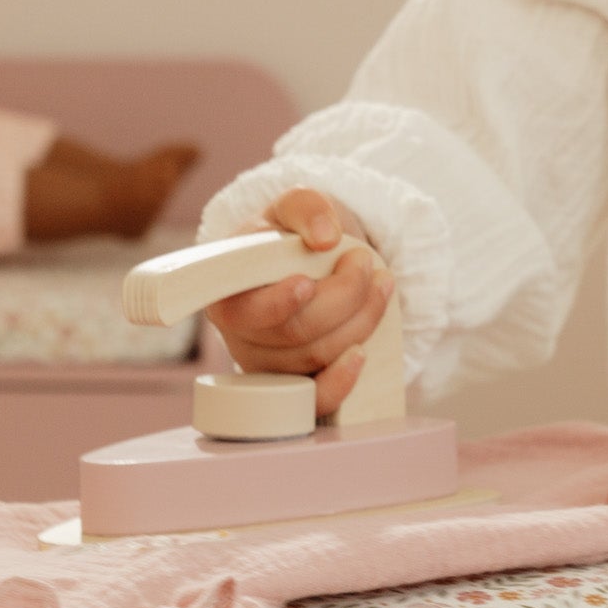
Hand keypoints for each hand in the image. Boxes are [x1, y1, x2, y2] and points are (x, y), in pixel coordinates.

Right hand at [201, 188, 390, 417]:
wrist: (306, 261)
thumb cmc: (290, 236)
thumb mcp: (294, 206)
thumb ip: (307, 208)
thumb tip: (324, 238)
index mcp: (227, 290)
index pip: (245, 309)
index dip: (277, 302)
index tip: (307, 283)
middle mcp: (239, 334)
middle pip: (295, 332)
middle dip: (344, 296)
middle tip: (364, 262)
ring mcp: (265, 364)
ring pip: (316, 356)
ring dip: (361, 319)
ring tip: (380, 283)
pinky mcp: (292, 386)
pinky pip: (314, 401)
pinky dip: (342, 381)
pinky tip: (362, 354)